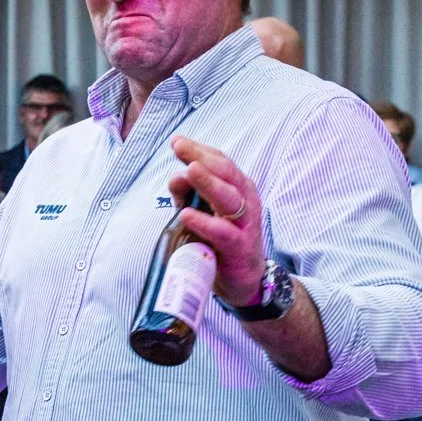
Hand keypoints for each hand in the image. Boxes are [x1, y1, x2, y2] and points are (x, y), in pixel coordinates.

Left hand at [167, 136, 266, 308]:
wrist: (244, 280)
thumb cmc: (222, 240)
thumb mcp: (203, 212)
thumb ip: (188, 194)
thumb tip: (175, 176)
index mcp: (238, 188)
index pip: (220, 162)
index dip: (199, 149)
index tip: (177, 141)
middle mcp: (246, 201)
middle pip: (226, 173)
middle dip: (201, 157)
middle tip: (179, 147)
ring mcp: (245, 224)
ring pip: (228, 198)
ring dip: (208, 183)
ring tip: (188, 170)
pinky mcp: (239, 248)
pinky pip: (223, 232)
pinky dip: (204, 222)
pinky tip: (186, 214)